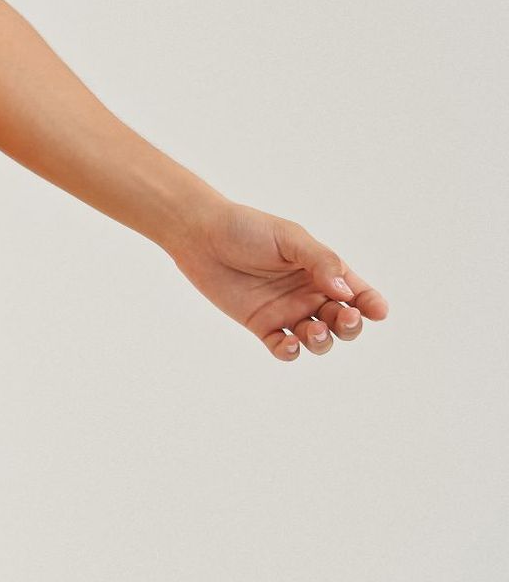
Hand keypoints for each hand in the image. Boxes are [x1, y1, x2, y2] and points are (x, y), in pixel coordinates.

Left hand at [169, 199, 388, 361]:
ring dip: (321, 340)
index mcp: (323, 270)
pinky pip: (282, 347)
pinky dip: (290, 351)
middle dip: (349, 325)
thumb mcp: (291, 240)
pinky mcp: (261, 325)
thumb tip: (346, 291)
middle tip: (343, 319)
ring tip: (313, 330)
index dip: (371, 304)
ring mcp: (286, 311)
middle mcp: (309, 294)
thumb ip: (320, 261)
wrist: (204, 238)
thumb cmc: (249, 230)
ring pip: (315, 338)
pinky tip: (291, 344)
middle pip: (340, 320)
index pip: (356, 292)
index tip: (378, 312)